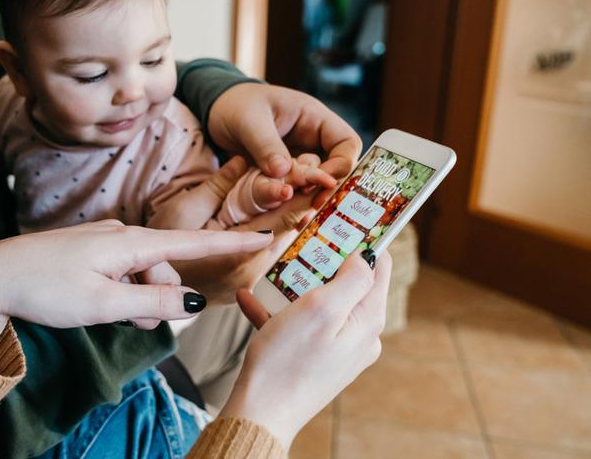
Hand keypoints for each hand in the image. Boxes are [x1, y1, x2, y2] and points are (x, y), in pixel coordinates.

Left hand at [0, 220, 273, 362]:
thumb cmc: (45, 287)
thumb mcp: (103, 302)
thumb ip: (152, 300)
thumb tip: (193, 299)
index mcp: (131, 242)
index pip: (194, 243)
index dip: (230, 243)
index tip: (264, 236)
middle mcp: (122, 234)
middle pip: (166, 266)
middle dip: (163, 296)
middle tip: (140, 324)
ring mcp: (104, 240)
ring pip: (144, 271)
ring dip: (141, 297)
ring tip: (116, 318)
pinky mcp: (90, 250)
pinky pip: (124, 270)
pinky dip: (124, 290)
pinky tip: (104, 304)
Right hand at [144, 156, 320, 303]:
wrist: (140, 291)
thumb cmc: (153, 253)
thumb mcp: (183, 211)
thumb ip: (219, 186)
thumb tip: (244, 160)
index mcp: (236, 256)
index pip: (283, 218)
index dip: (304, 193)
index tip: (321, 172)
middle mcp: (249, 273)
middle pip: (289, 231)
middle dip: (306, 201)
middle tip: (324, 174)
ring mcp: (248, 281)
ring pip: (283, 243)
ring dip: (298, 215)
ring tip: (314, 185)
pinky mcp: (244, 283)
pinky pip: (271, 253)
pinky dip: (283, 230)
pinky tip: (292, 211)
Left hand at [207, 83, 361, 205]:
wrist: (216, 112)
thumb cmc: (235, 105)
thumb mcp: (249, 121)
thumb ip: (266, 145)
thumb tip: (284, 171)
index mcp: (314, 118)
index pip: (347, 142)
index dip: (342, 164)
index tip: (322, 182)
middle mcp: (312, 139)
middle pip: (337, 167)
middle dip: (328, 188)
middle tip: (313, 208)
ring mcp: (299, 157)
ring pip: (317, 182)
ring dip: (311, 200)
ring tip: (301, 219)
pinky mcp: (284, 173)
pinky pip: (296, 190)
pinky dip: (293, 203)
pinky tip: (287, 219)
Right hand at [220, 250, 391, 448]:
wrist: (260, 413)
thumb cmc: (288, 361)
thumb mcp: (322, 308)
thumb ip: (352, 278)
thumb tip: (366, 256)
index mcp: (367, 320)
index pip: (380, 267)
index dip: (366, 239)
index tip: (347, 216)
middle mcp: (358, 335)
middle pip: (349, 284)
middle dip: (326, 260)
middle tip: (305, 238)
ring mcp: (336, 349)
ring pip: (319, 303)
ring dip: (295, 284)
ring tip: (273, 269)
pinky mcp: (312, 359)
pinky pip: (296, 326)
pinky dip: (275, 310)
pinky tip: (248, 298)